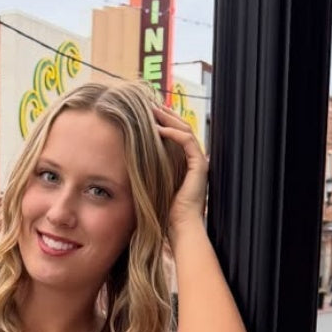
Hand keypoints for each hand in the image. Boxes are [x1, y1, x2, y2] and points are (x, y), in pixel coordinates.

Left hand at [151, 101, 208, 233]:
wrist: (179, 226)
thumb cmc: (165, 211)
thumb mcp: (153, 184)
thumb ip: (149, 169)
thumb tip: (131, 159)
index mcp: (185, 162)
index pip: (176, 134)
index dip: (163, 122)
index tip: (147, 114)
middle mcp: (194, 159)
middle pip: (182, 128)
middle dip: (166, 115)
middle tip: (150, 105)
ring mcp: (199, 161)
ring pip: (185, 130)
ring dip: (168, 119)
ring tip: (153, 111)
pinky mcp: (200, 165)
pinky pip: (187, 141)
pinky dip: (173, 133)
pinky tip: (159, 128)